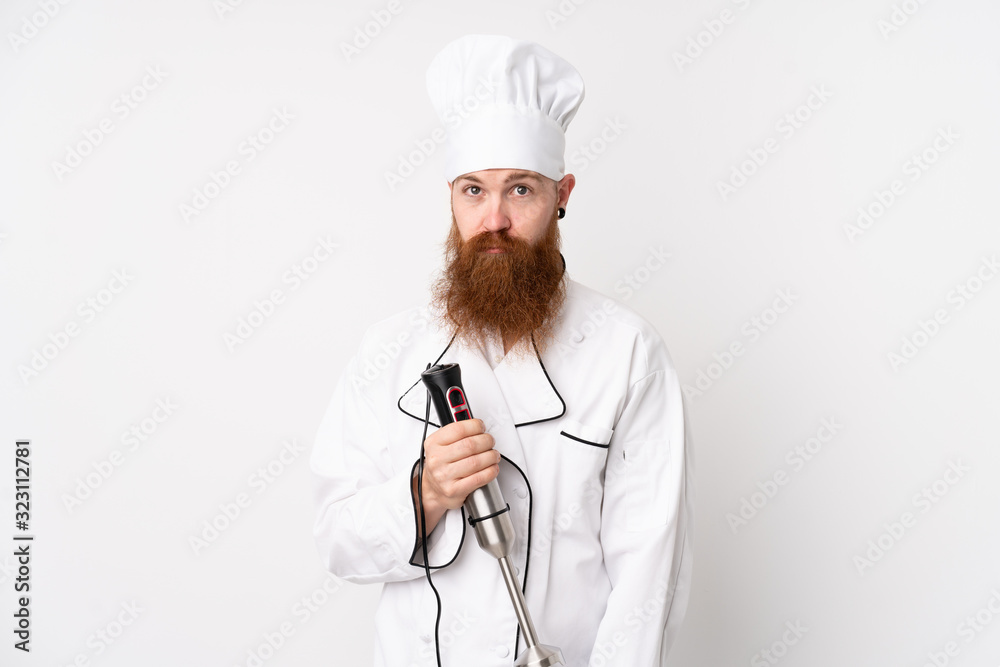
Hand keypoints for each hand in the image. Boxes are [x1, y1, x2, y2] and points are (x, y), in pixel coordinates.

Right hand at [413, 419, 499, 533]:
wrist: (432, 489)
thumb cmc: (441, 465)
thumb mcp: (440, 445)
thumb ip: (457, 433)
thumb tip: (477, 425)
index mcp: (434, 443)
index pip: (458, 429)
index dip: (475, 426)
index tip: (481, 427)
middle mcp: (437, 459)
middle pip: (470, 445)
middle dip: (487, 441)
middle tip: (490, 441)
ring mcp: (445, 476)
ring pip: (476, 462)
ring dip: (491, 456)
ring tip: (494, 455)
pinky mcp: (454, 490)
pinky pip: (479, 478)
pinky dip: (491, 471)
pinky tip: (492, 468)